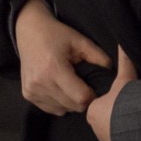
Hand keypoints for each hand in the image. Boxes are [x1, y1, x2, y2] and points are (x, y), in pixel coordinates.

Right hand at [15, 0, 109, 117]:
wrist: (28, 31)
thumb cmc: (56, 34)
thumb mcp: (81, 41)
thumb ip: (100, 58)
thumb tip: (113, 75)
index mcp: (53, 68)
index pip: (81, 98)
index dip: (93, 95)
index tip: (94, 86)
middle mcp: (40, 82)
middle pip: (73, 106)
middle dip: (83, 99)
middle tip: (84, 85)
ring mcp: (31, 90)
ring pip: (63, 110)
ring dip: (71, 102)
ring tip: (71, 85)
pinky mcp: (27, 94)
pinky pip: (52, 109)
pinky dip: (60, 103)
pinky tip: (60, 88)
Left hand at [84, 48, 138, 140]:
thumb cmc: (128, 105)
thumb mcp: (126, 81)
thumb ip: (124, 64)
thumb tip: (122, 45)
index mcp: (93, 111)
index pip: (96, 104)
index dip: (108, 101)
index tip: (119, 98)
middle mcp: (96, 128)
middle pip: (102, 119)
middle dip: (113, 115)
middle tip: (127, 109)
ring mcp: (106, 140)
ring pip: (110, 132)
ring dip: (119, 127)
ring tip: (132, 120)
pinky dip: (126, 138)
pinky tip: (135, 131)